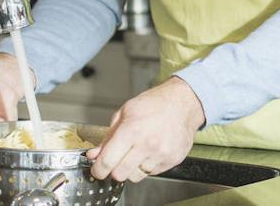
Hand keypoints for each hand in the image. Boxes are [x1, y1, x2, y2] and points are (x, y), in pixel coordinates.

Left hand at [87, 76, 203, 181]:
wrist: (184, 103)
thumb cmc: (155, 103)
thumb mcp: (126, 112)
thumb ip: (108, 136)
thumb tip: (94, 154)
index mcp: (132, 130)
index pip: (107, 162)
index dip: (98, 169)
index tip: (98, 169)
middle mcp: (148, 144)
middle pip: (119, 174)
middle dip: (114, 169)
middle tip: (118, 159)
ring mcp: (161, 153)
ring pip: (135, 176)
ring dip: (132, 168)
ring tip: (138, 152)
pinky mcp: (172, 159)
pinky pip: (152, 173)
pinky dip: (148, 165)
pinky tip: (152, 150)